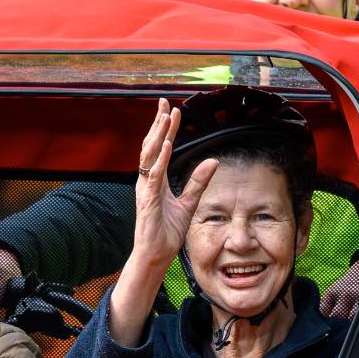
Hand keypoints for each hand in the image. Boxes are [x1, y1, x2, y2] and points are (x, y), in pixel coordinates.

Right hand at [130, 97, 217, 266]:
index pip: (159, 148)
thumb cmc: (166, 231)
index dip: (164, 128)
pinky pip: (155, 176)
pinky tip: (168, 145)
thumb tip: (212, 162)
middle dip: (158, 124)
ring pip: (150, 157)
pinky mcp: (149, 201)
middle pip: (152, 146)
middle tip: (164, 103)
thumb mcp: (189, 202)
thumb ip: (198, 181)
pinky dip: (161, 159)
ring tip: (166, 118)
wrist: (156, 254)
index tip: (169, 109)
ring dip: (159, 136)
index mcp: (155, 180)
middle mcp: (147, 181)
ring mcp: (146, 190)